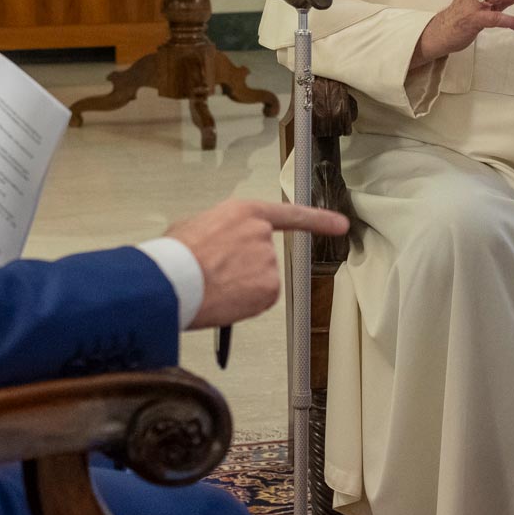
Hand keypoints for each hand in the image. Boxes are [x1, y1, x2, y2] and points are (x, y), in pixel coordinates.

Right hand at [166, 199, 349, 329]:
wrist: (172, 280)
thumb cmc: (175, 255)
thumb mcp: (195, 226)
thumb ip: (220, 230)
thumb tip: (220, 243)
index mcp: (244, 212)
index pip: (292, 215)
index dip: (319, 220)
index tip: (341, 224)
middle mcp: (262, 234)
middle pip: (263, 255)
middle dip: (244, 266)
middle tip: (215, 272)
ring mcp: (268, 261)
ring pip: (260, 278)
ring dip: (242, 284)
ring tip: (213, 284)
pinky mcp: (269, 288)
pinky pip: (260, 298)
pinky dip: (245, 302)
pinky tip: (224, 298)